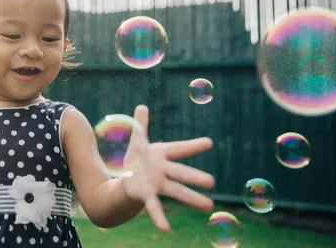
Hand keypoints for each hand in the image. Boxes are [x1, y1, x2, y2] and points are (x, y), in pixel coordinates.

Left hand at [121, 105, 214, 232]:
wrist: (124, 180)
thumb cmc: (135, 160)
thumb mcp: (135, 140)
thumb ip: (139, 124)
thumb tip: (141, 106)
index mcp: (160, 154)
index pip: (178, 148)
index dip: (192, 146)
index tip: (208, 142)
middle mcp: (162, 170)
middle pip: (180, 172)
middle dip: (195, 176)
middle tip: (212, 181)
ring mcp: (157, 184)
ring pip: (176, 190)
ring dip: (191, 198)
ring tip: (208, 206)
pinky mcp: (147, 196)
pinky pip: (154, 208)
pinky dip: (160, 218)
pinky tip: (166, 229)